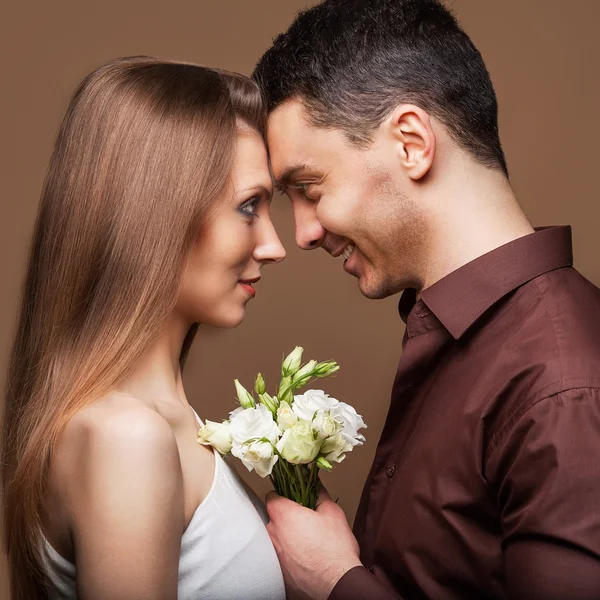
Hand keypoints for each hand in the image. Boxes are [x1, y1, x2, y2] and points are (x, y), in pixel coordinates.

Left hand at [266, 485, 362, 599]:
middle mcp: (273, 534)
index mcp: (283, 515)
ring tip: (307, 541)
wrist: (338, 584)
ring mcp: (274, 555)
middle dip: (287, 517)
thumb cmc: (335, 548)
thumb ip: (320, 493)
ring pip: (277, 539)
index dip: (283, 495)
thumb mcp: (332, 512)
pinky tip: (305, 558)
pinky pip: (281, 558)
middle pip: (274, 518)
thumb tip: (316, 485)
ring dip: (288, 537)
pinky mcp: (278, 573)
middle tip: (305, 520)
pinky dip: (290, 556)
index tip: (293, 498)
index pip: (272, 496)